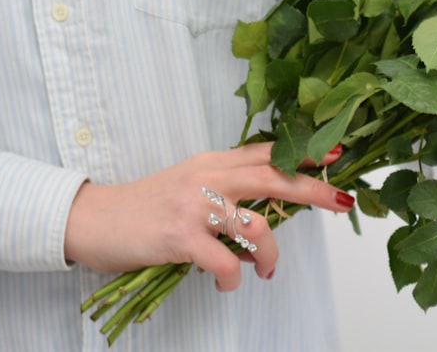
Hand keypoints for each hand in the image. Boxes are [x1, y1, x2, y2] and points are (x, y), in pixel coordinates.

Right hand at [63, 143, 352, 290]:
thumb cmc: (145, 206)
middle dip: (312, 189)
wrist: (94, 219)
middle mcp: (206, 178)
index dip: (302, 152)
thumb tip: (268, 197)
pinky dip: (235, 278)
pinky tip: (229, 283)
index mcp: (211, 162)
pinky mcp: (179, 237)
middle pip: (272, 177)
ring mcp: (193, 206)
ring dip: (271, 255)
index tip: (335, 153)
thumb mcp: (189, 182)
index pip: (265, 152)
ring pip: (256, 226)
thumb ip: (225, 183)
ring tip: (266, 271)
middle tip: (342, 200)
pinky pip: (226, 262)